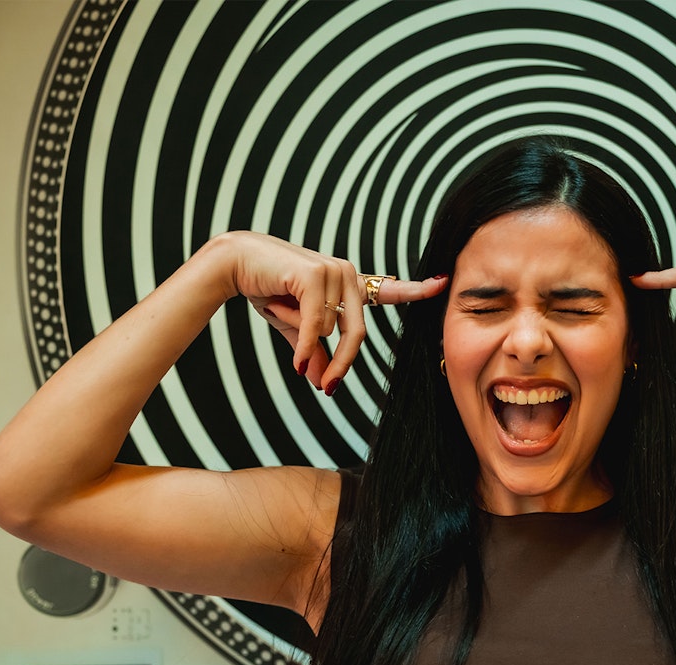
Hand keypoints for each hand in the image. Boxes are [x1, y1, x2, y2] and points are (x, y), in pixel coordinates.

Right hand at [214, 231, 448, 391]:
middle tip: (328, 389)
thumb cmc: (267, 290)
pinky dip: (304, 345)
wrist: (234, 264)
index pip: (387, 290)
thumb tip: (322, 381)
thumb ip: (313, 350)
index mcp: (348, 285)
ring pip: (330, 330)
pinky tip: (294, 363)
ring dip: (300, 334)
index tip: (442, 284)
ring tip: (276, 307)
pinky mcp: (316, 275)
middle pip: (357, 333)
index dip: (415, 290)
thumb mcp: (295, 328)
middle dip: (342, 364)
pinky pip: (317, 324)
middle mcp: (347, 274)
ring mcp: (334, 271)